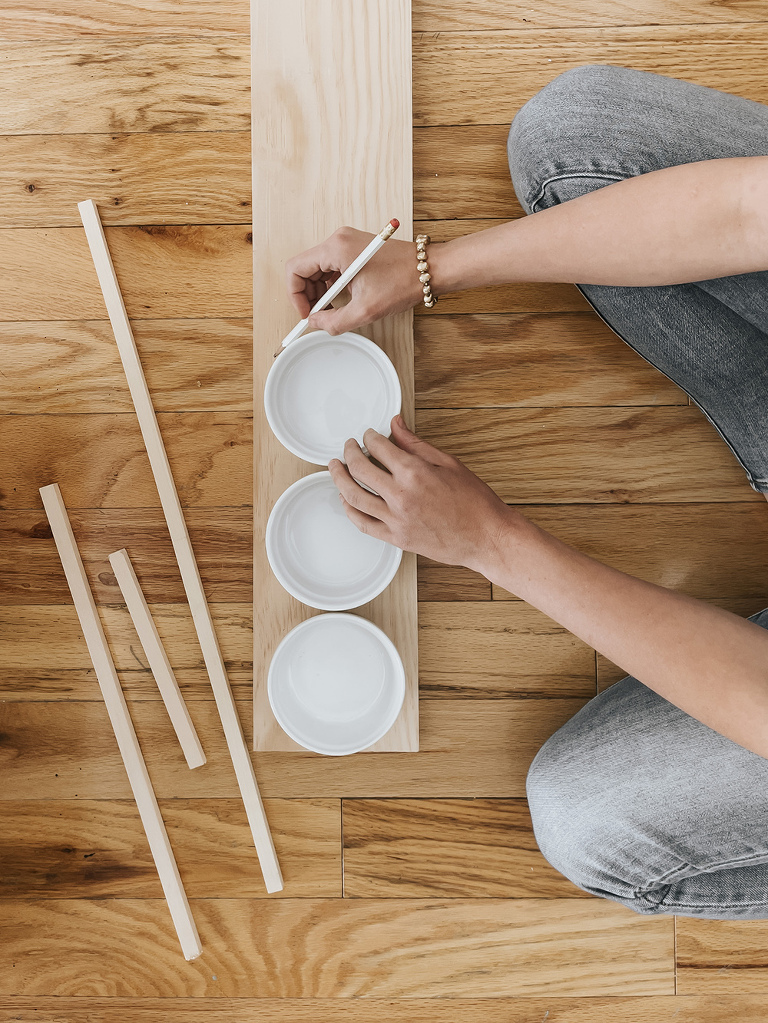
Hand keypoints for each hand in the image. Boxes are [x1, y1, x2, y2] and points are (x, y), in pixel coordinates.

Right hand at [285, 226, 422, 334]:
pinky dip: (331, 285)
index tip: (306, 313)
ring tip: (332, 310)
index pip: (295, 268)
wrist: (429, 269)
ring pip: (317, 268)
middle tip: (318, 315)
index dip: (295, 295)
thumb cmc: (404, 281)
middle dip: (307, 295)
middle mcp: (338, 240)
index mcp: (336, 249)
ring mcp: (346, 242)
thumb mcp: (365, 310)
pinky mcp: (354, 249)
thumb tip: (315, 323)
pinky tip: (341, 301)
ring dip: (320, 292)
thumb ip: (334, 321)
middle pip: (305, 268)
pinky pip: (331, 267)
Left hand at [327, 415, 514, 573]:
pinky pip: (363, 524)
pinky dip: (350, 510)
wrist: (486, 537)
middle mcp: (401, 496)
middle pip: (359, 469)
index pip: (379, 447)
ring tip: (335, 468)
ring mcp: (396, 520)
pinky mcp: (396, 538)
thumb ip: (416, 444)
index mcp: (415, 472)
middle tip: (348, 446)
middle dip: (349, 453)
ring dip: (340, 479)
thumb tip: (396, 424)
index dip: (370, 437)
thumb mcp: (448, 463)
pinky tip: (346, 499)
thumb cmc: (474, 502)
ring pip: (354, 497)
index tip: (369, 435)